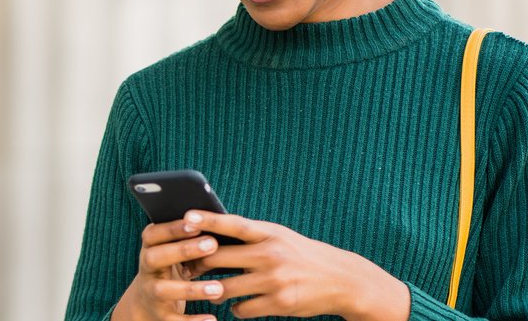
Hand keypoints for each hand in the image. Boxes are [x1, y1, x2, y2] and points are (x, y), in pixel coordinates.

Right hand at [112, 218, 227, 320]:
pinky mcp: (160, 315)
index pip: (153, 234)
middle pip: (155, 258)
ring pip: (164, 290)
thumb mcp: (175, 250)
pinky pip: (173, 319)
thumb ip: (189, 237)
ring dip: (191, 289)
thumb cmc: (173, 266)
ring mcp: (151, 292)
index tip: (195, 223)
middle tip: (212, 244)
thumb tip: (219, 223)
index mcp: (150, 247)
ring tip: (218, 288)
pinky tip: (212, 319)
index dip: (172, 228)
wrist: (148, 302)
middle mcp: (147, 268)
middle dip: (183, 250)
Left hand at [184, 211, 410, 320]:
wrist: (341, 280)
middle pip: (220, 258)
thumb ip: (251, 236)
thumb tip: (213, 235)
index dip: (208, 220)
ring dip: (214, 292)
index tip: (186, 216)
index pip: (234, 224)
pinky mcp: (279, 304)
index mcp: (270, 233)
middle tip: (187, 268)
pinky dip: (236, 309)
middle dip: (198, 265)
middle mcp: (271, 255)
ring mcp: (274, 281)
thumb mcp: (281, 237)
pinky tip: (238, 306)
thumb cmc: (303, 255)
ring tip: (211, 291)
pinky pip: (242, 309)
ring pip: (226, 288)